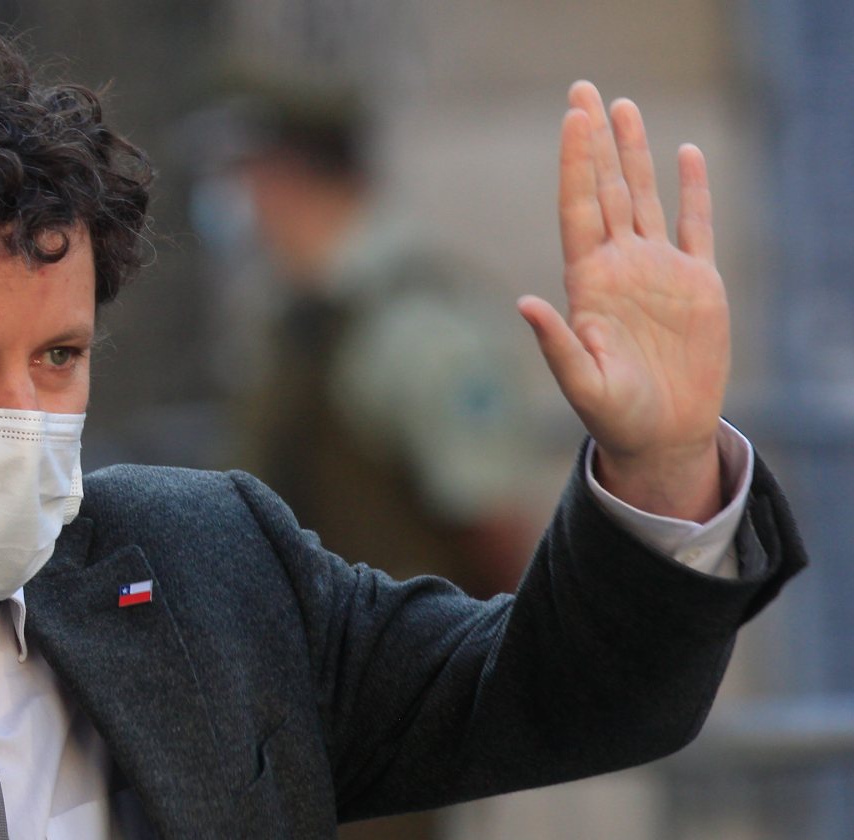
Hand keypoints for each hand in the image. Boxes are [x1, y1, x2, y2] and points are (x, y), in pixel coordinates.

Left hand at [518, 81, 727, 520]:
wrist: (660, 434)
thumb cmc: (613, 415)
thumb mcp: (580, 383)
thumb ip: (555, 344)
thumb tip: (525, 305)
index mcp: (588, 283)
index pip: (579, 209)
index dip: (575, 165)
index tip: (570, 121)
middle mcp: (619, 266)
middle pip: (606, 190)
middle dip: (595, 142)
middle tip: (583, 91)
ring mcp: (657, 270)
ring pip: (645, 197)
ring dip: (634, 153)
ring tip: (623, 107)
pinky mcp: (697, 283)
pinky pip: (694, 226)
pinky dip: (692, 190)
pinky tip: (685, 155)